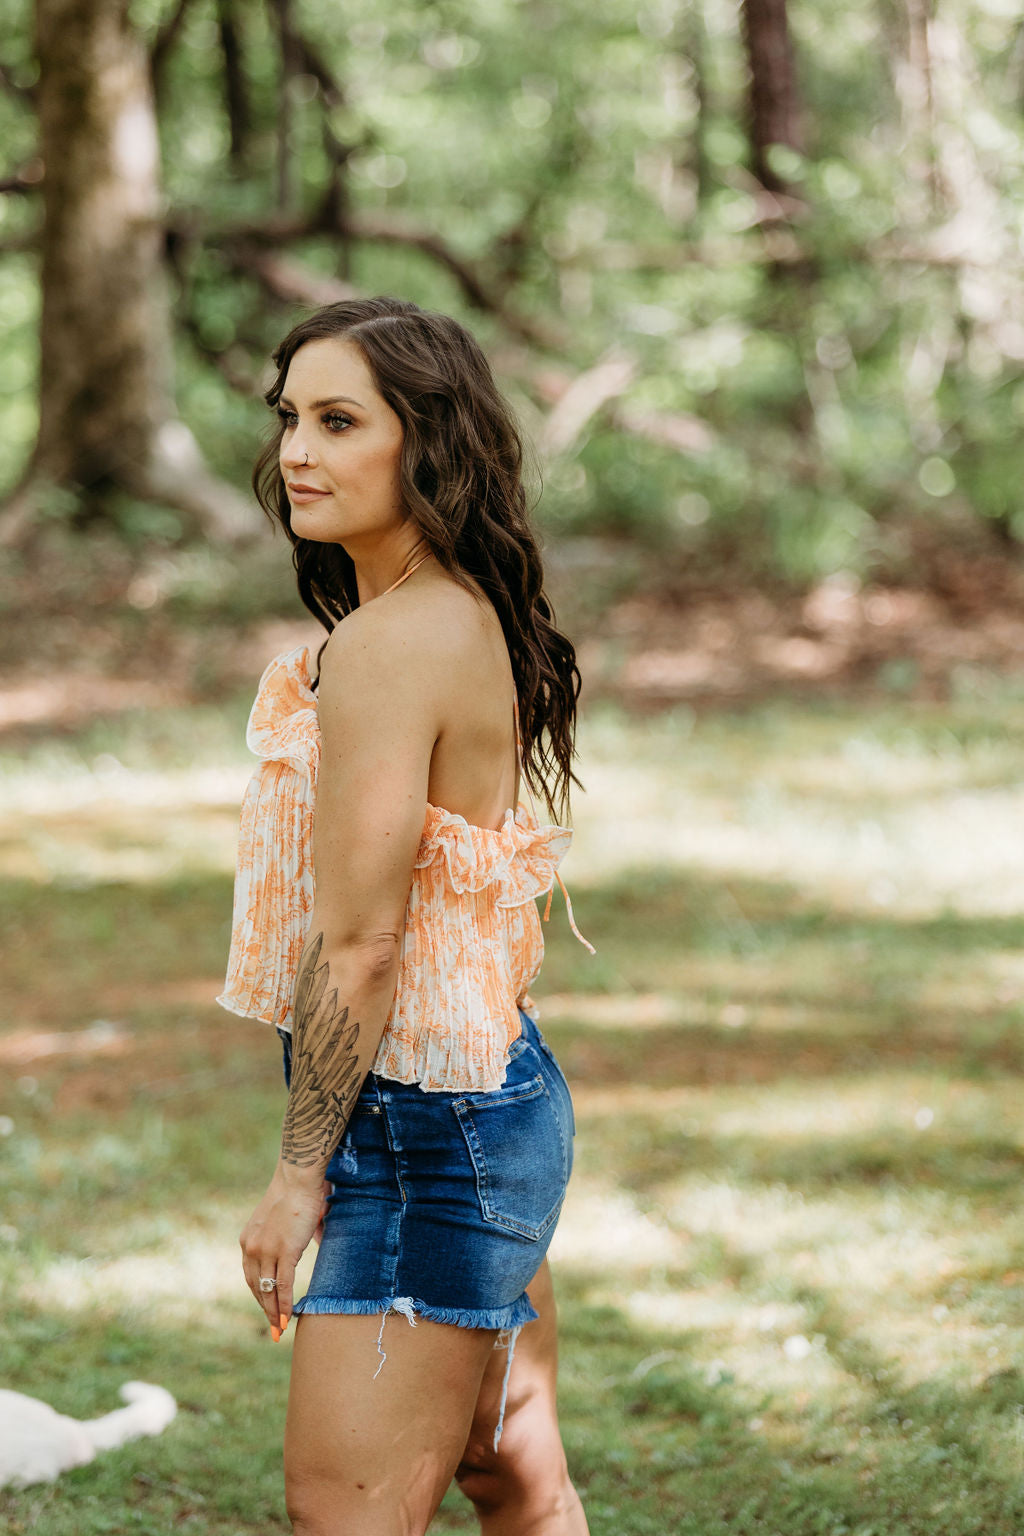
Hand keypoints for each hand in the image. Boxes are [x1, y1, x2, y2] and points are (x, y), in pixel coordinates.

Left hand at [240, 1169, 324, 1332]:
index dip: (259, 1296)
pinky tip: (288, 1318)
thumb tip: (313, 1239)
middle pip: (256, 1288)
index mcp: (248, 1241)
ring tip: (281, 1330)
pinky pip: (283, 1285)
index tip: (266, 1310)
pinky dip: (285, 1305)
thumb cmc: (294, 1195)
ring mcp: (267, 1251)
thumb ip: (288, 1238)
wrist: (297, 1180)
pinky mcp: (284, 1251)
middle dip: (265, 1310)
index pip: (251, 1276)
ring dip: (275, 1313)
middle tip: (274, 1329)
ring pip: (269, 1290)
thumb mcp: (281, 1221)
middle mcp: (252, 1248)